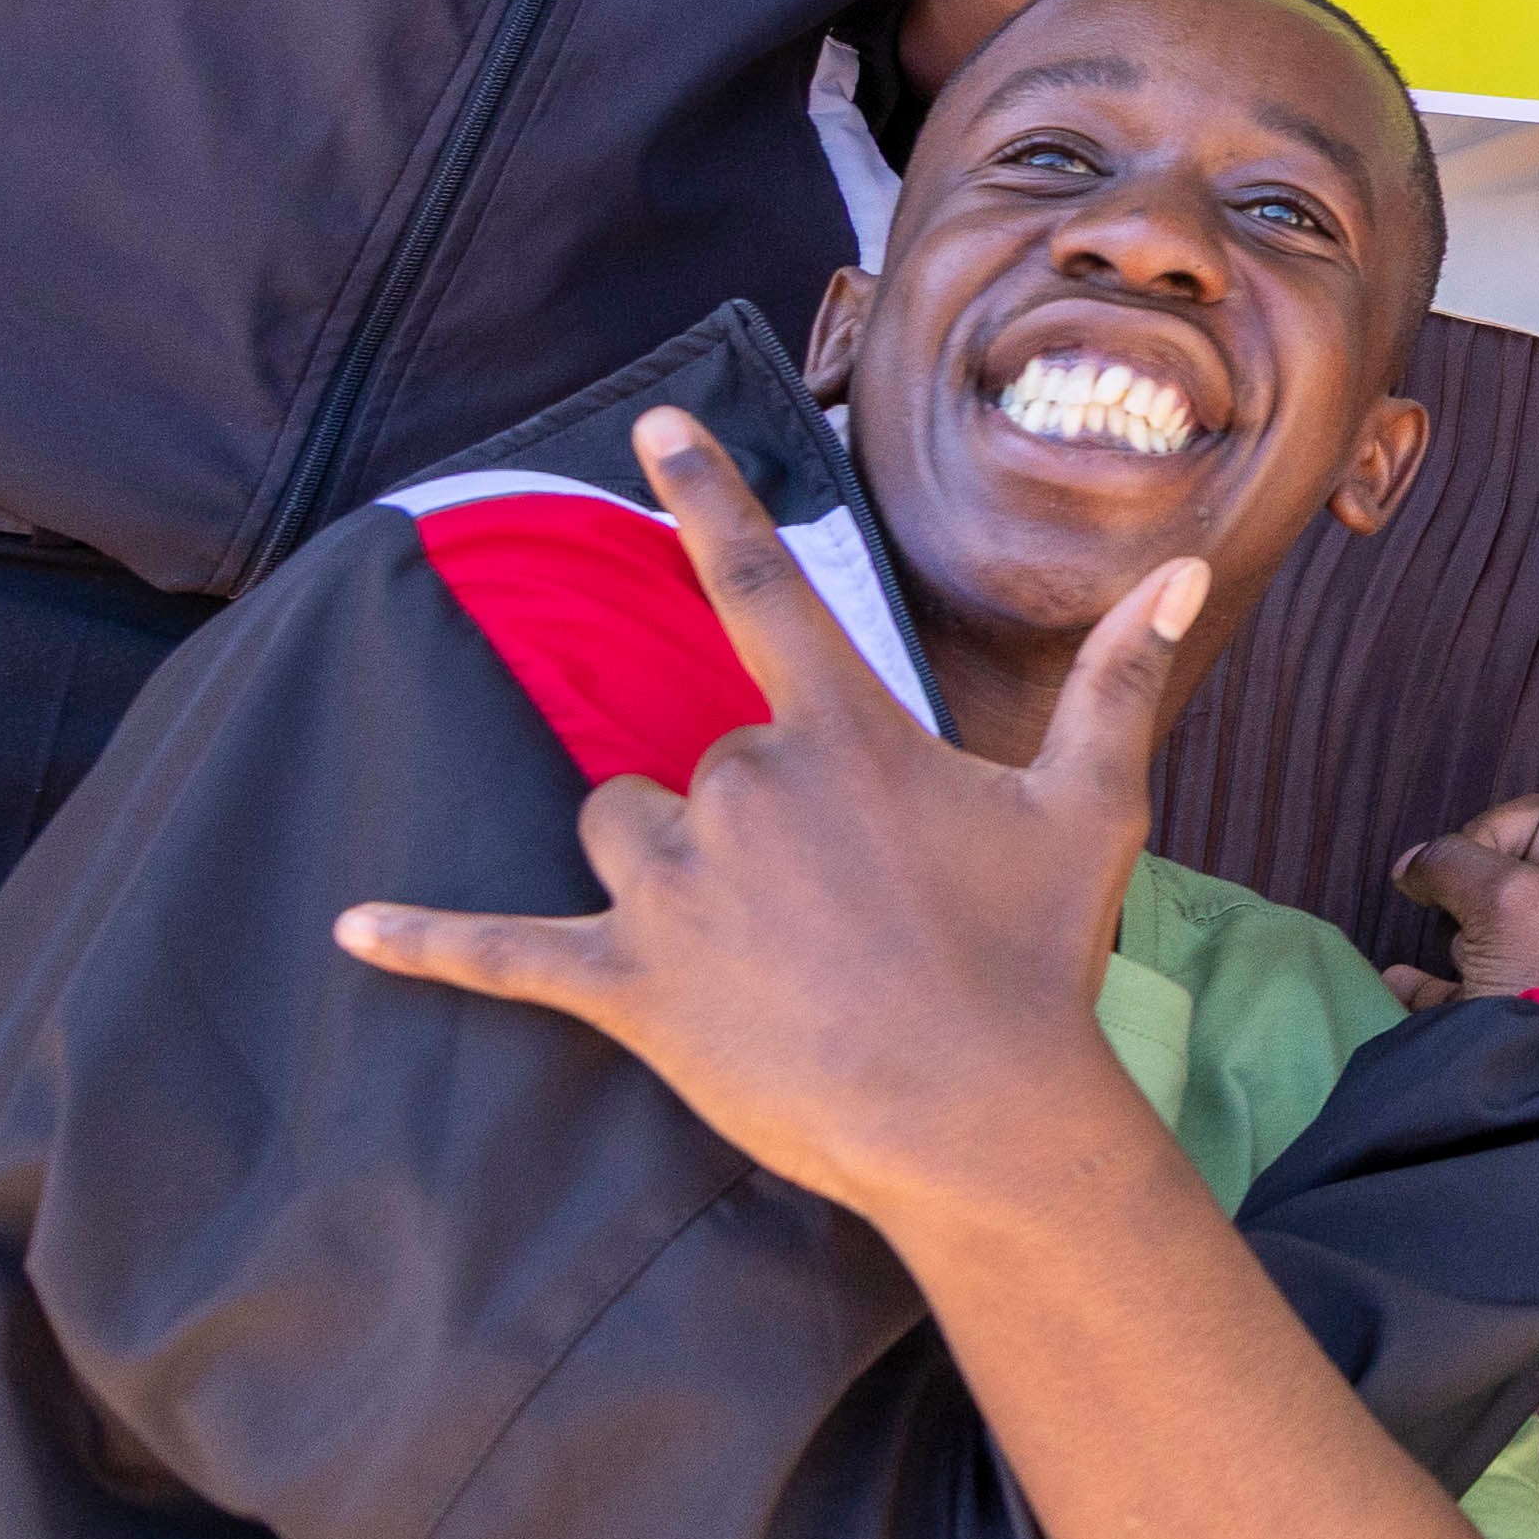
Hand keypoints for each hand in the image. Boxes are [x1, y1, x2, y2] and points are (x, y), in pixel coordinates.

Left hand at [337, 408, 1177, 1235]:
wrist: (979, 1113)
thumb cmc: (1038, 955)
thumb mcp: (1091, 805)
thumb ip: (1118, 678)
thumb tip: (1185, 570)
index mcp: (841, 736)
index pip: (760, 585)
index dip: (707, 496)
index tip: (650, 425)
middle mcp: (739, 790)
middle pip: (693, 754)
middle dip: (746, 811)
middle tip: (835, 901)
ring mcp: (672, 888)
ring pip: (619, 824)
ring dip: (659, 857)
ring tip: (746, 938)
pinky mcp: (625, 983)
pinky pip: (504, 948)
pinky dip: (427, 939)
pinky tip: (354, 926)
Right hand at [1385, 596, 1538, 1012]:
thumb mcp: (1511, 902)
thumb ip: (1458, 861)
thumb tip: (1417, 867)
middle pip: (1535, 824)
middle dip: (1486, 850)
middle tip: (1467, 898)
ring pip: (1490, 887)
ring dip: (1454, 911)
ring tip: (1453, 954)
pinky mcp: (1523, 995)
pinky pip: (1462, 960)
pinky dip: (1431, 974)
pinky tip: (1408, 987)